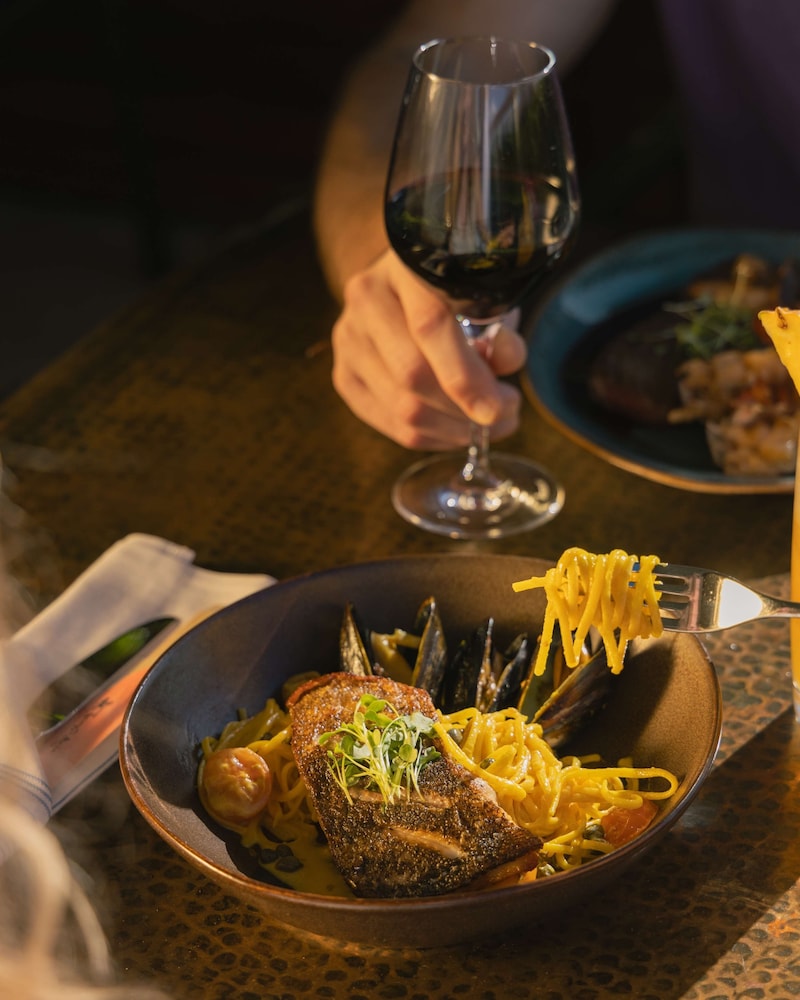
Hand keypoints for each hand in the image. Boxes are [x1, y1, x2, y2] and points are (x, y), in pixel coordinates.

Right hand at [331, 250, 526, 449]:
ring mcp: (348, 340)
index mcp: (403, 267)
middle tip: (506, 417)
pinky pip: (391, 425)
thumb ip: (501, 334)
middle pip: (412, 374)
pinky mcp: (344, 376)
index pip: (430, 326)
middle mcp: (365, 300)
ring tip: (488, 425)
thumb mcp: (487, 301)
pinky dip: (434, 437)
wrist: (407, 289)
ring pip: (402, 409)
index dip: (467, 375)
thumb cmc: (457, 296)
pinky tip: (457, 429)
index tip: (503, 407)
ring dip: (454, 430)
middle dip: (466, 409)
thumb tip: (505, 364)